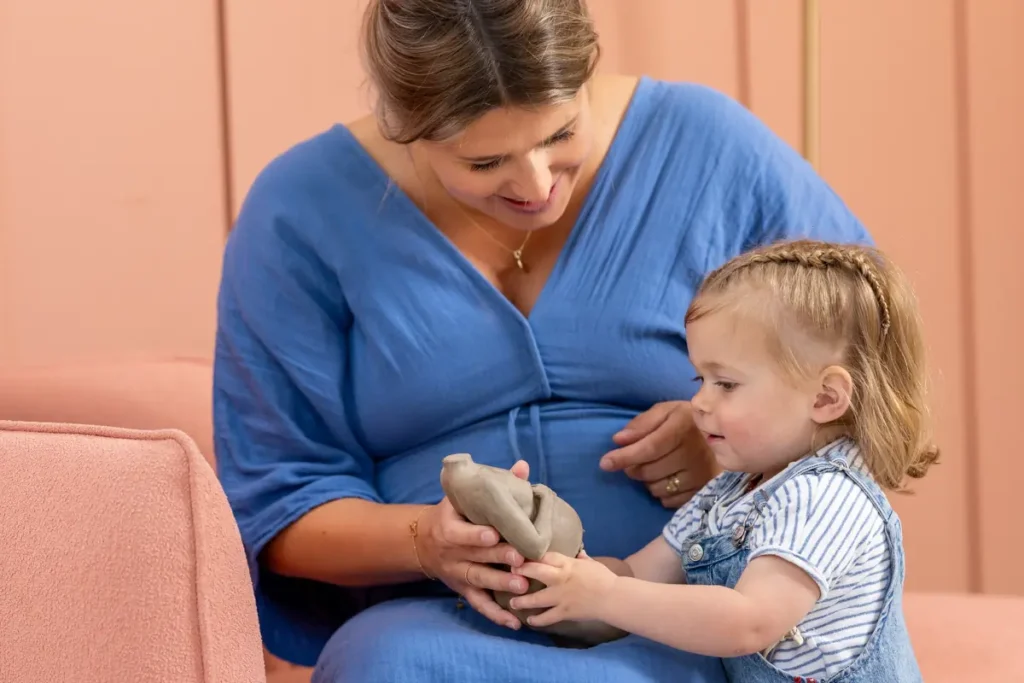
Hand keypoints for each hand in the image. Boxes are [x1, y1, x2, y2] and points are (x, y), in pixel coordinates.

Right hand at [416, 460, 530, 629]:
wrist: (424, 541)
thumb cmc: (453, 514)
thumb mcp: (463, 496)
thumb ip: (495, 484)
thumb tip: (522, 467)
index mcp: (449, 528)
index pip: (461, 532)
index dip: (476, 534)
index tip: (494, 533)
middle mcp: (452, 554)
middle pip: (476, 558)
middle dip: (498, 559)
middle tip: (520, 560)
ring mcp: (458, 574)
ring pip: (479, 581)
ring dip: (500, 585)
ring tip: (522, 589)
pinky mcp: (464, 591)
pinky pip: (480, 605)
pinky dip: (496, 615)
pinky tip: (515, 622)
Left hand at [508, 551, 616, 626]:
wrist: (613, 597)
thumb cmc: (604, 578)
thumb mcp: (592, 563)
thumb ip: (581, 558)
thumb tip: (579, 551)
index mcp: (567, 563)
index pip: (544, 555)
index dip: (529, 555)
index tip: (519, 555)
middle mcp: (560, 578)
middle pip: (535, 571)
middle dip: (520, 571)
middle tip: (510, 572)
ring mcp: (561, 596)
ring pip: (536, 598)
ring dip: (522, 601)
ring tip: (512, 603)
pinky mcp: (564, 612)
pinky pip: (547, 617)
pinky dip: (538, 620)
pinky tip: (530, 620)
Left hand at [599, 401, 715, 506]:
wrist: (726, 435)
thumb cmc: (687, 421)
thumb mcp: (666, 411)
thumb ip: (642, 423)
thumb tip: (619, 440)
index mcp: (683, 428)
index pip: (649, 447)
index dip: (625, 456)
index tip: (605, 463)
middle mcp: (695, 453)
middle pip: (650, 471)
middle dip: (633, 468)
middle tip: (633, 461)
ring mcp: (701, 475)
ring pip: (658, 488)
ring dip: (647, 481)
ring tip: (655, 467)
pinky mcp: (703, 491)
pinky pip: (670, 500)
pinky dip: (661, 492)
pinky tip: (667, 478)